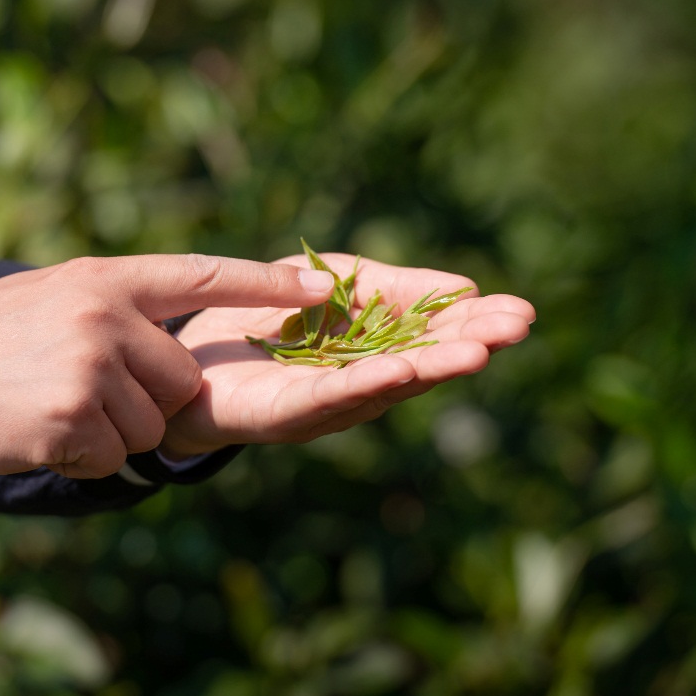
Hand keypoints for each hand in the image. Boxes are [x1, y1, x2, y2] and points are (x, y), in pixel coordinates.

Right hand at [0, 255, 336, 477]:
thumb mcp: (50, 294)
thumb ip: (115, 305)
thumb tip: (173, 334)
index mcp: (104, 278)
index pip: (201, 275)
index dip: (263, 284)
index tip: (318, 288)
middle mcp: (105, 316)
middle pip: (181, 378)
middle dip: (147, 399)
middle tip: (79, 389)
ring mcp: (90, 368)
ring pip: (151, 424)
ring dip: (111, 431)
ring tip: (51, 407)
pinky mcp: (71, 421)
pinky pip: (114, 455)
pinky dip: (82, 457)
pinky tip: (38, 433)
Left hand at [159, 253, 534, 457]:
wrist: (176, 356)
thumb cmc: (256, 319)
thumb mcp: (324, 281)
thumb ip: (383, 284)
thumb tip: (460, 286)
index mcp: (370, 348)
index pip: (431, 334)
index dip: (473, 322)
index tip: (518, 310)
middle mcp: (356, 382)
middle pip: (422, 362)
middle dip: (469, 344)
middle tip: (519, 326)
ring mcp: (323, 403)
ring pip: (386, 384)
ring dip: (432, 367)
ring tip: (478, 350)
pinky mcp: (283, 414)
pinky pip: (329, 396)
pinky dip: (366, 383)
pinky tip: (401, 369)